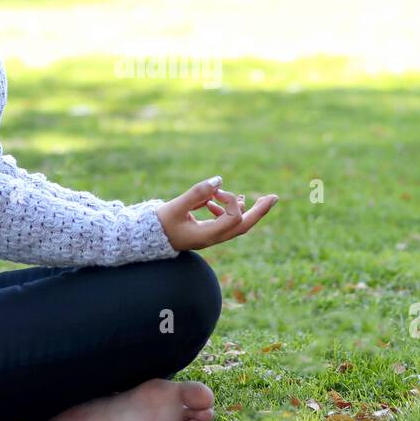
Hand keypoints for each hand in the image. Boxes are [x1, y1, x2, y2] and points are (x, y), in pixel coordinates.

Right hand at [155, 177, 278, 253]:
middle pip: (244, 226)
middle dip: (259, 211)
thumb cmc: (158, 225)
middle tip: (274, 197)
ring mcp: (210, 236)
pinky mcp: (205, 232)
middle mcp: (213, 238)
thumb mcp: (175, 207)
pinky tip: (217, 199)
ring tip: (252, 197)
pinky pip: (224, 222)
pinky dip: (227, 209)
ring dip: (246, 210)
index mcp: (208, 236)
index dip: (230, 200)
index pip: (234, 218)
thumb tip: (219, 180)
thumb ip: (196, 193)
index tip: (215, 191)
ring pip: (236, 225)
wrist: (145, 240)